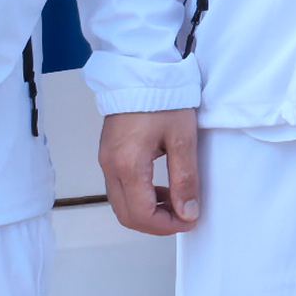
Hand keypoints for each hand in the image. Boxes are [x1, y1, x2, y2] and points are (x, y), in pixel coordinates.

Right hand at [99, 110, 203, 236]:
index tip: (190, 219)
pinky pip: (119, 188)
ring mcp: (106, 160)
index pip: (142, 215)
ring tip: (174, 200)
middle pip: (127, 215)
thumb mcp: (183, 139)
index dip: (167, 225)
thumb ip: (185, 179)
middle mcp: (110, 166)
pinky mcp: (108, 153)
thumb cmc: (162, 98)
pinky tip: (160, 186)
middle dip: (156, 223)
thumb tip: (188, 212)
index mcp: (128, 165)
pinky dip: (138, 196)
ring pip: (121, 204)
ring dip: (147, 211)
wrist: (141, 69)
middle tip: (183, 216)